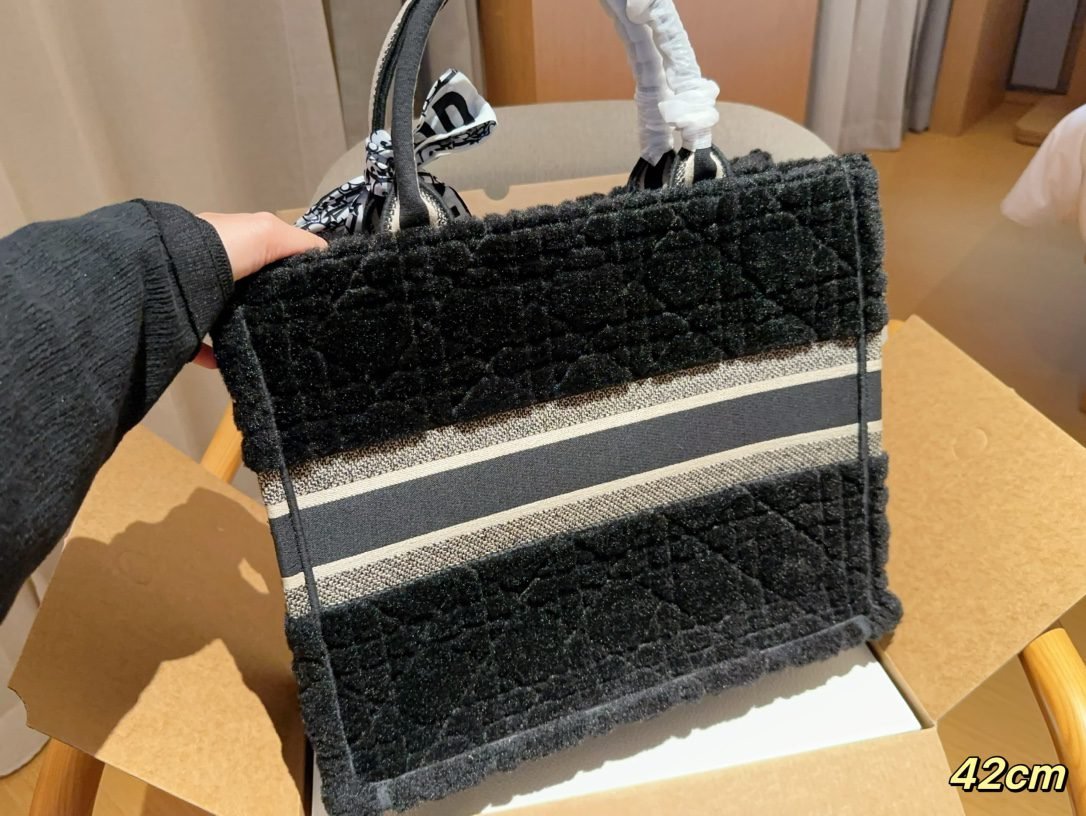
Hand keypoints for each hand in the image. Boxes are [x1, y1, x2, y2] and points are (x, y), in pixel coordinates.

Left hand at [191, 212, 325, 367]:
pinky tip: (228, 363)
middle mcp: (208, 263)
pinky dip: (215, 354)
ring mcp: (192, 294)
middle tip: (292, 320)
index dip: (287, 265)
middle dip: (264, 299)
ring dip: (241, 326)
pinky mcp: (179, 324)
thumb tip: (326, 257)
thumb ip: (298, 243)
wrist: (165, 275)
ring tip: (264, 343)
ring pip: (223, 311)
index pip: (263, 249)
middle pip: (244, 283)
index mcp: (228, 239)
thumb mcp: (268, 233)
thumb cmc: (221, 249)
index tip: (310, 290)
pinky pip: (199, 342)